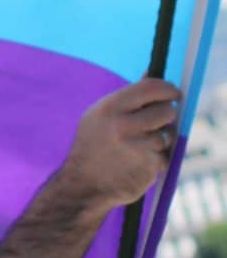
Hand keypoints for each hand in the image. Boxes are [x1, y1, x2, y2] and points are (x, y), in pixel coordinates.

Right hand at [57, 78, 179, 209]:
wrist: (82, 185)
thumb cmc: (93, 146)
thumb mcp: (101, 116)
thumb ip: (128, 96)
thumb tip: (151, 73)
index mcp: (109, 108)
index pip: (150, 88)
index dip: (167, 88)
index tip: (174, 93)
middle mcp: (123, 125)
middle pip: (166, 110)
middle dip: (166, 115)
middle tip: (159, 120)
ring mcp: (137, 147)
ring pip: (167, 134)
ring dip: (160, 139)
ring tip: (140, 146)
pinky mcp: (148, 166)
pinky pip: (164, 156)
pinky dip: (156, 160)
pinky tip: (137, 163)